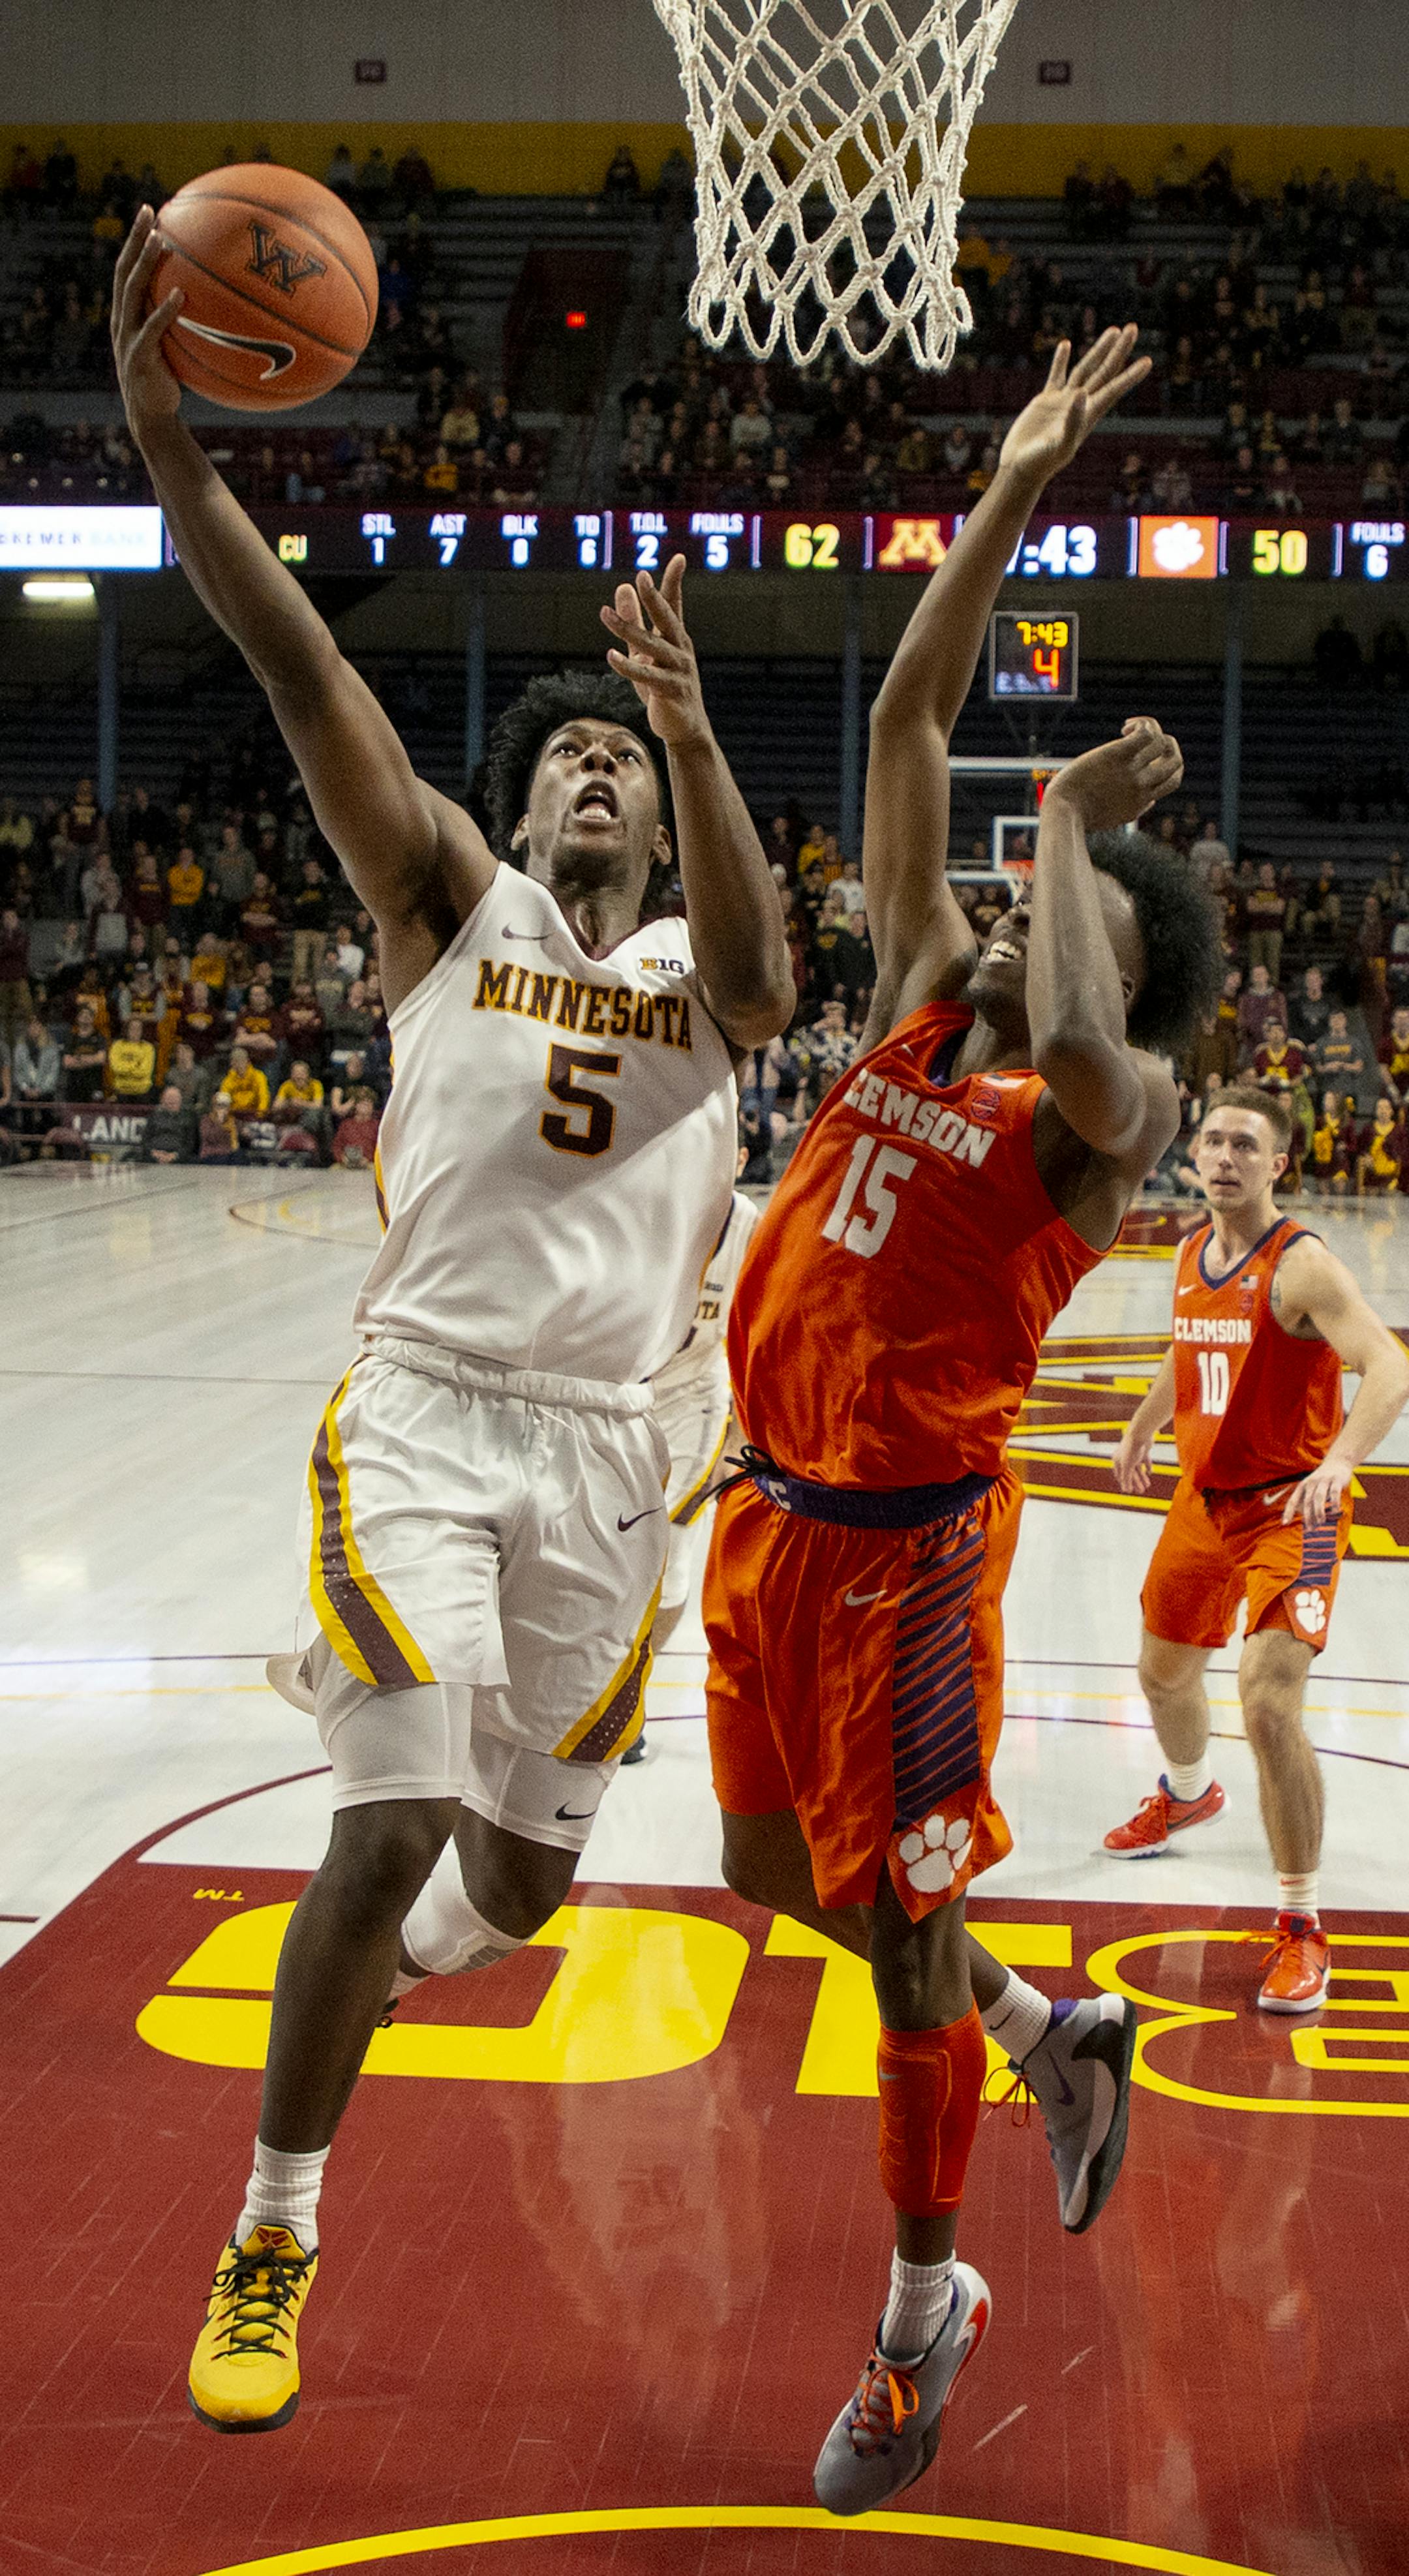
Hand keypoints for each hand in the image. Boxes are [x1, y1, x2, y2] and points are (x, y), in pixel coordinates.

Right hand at [110, 204, 182, 436]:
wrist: (153, 416)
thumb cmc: (168, 378)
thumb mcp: (173, 344)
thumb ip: (184, 319)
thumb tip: (218, 298)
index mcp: (127, 313)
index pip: (127, 267)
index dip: (135, 238)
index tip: (150, 211)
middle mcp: (121, 319)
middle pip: (124, 270)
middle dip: (135, 239)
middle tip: (149, 212)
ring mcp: (126, 338)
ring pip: (132, 292)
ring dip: (145, 265)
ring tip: (159, 242)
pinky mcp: (138, 358)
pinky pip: (152, 330)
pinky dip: (165, 312)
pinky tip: (181, 296)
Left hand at [600, 557, 711, 749]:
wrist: (684, 728)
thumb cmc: (664, 687)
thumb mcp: (645, 651)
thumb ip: (634, 619)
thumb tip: (622, 586)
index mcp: (676, 637)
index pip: (675, 605)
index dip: (675, 582)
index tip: (680, 558)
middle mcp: (681, 650)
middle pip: (667, 620)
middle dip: (654, 599)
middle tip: (641, 577)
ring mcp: (678, 671)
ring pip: (652, 647)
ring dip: (628, 631)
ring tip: (606, 615)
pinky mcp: (671, 692)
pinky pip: (648, 677)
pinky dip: (629, 667)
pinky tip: (611, 656)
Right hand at [999, 326, 1150, 494]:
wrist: (1021, 469)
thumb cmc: (1041, 463)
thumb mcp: (1058, 444)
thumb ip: (1072, 421)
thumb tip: (1081, 393)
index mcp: (1088, 415)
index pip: (1113, 389)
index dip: (1130, 376)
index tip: (1148, 361)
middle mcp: (1080, 404)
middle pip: (1104, 371)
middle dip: (1118, 351)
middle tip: (1133, 328)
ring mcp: (1063, 401)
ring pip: (1085, 368)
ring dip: (1099, 350)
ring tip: (1113, 330)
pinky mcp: (1045, 400)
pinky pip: (1057, 375)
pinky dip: (1061, 360)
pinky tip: (1066, 344)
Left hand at [1046, 716, 1183, 832]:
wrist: (1063, 812)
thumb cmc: (1080, 816)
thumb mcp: (1117, 817)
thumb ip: (1136, 809)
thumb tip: (1151, 801)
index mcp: (1143, 801)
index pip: (1174, 780)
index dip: (1168, 766)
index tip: (1147, 759)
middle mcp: (1143, 786)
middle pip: (1176, 761)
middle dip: (1166, 744)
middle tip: (1143, 738)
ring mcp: (1132, 772)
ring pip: (1164, 743)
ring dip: (1151, 729)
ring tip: (1127, 729)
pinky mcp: (1118, 756)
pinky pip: (1146, 733)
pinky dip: (1143, 724)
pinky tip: (1125, 728)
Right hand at [1112, 1422, 1155, 1493]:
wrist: (1140, 1433)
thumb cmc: (1131, 1449)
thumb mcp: (1128, 1467)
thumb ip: (1127, 1479)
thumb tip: (1126, 1491)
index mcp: (1117, 1460)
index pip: (1120, 1475)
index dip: (1125, 1483)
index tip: (1130, 1491)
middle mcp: (1124, 1456)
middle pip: (1130, 1473)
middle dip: (1136, 1482)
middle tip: (1141, 1491)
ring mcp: (1134, 1453)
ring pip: (1137, 1468)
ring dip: (1142, 1477)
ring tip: (1147, 1485)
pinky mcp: (1142, 1450)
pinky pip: (1144, 1460)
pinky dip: (1147, 1467)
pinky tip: (1150, 1472)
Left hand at [1282, 1454, 1352, 1526]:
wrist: (1338, 1461)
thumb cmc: (1323, 1480)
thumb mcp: (1311, 1488)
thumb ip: (1308, 1502)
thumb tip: (1307, 1522)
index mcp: (1303, 1486)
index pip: (1293, 1500)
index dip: (1288, 1512)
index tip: (1284, 1523)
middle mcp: (1311, 1483)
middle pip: (1307, 1502)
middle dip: (1308, 1517)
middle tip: (1311, 1529)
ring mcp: (1324, 1481)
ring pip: (1318, 1498)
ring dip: (1319, 1511)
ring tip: (1321, 1522)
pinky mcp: (1336, 1480)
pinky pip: (1334, 1493)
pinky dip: (1334, 1503)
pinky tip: (1335, 1512)